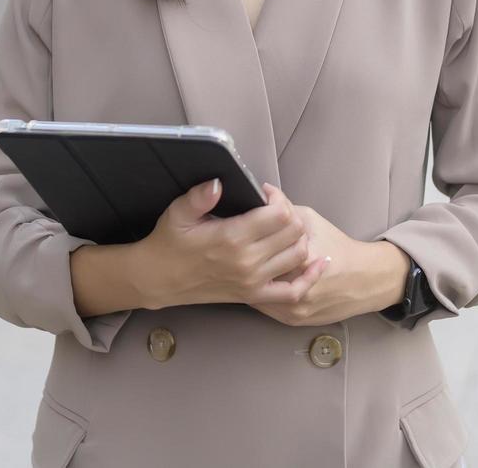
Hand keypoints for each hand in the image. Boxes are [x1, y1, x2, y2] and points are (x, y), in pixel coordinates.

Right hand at [137, 178, 327, 309]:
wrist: (159, 279)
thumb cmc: (169, 243)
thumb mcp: (178, 213)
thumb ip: (200, 196)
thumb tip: (220, 182)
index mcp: (233, 237)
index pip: (279, 213)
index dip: (277, 197)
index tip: (264, 192)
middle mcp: (248, 261)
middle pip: (294, 231)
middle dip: (290, 213)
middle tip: (274, 208)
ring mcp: (254, 281)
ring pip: (298, 255)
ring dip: (299, 237)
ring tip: (285, 227)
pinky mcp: (255, 295)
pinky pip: (293, 291)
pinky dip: (310, 277)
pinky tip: (318, 262)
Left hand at [250, 203, 378, 326]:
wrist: (364, 279)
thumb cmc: (338, 247)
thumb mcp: (312, 220)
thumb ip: (285, 208)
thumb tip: (262, 192)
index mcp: (304, 259)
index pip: (263, 247)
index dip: (251, 239)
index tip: (242, 232)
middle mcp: (301, 287)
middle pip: (258, 273)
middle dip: (248, 261)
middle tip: (238, 250)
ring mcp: (297, 307)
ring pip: (258, 294)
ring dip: (250, 281)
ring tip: (243, 266)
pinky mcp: (295, 319)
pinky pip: (267, 308)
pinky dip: (260, 294)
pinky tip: (255, 282)